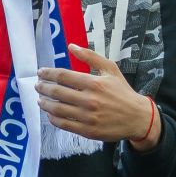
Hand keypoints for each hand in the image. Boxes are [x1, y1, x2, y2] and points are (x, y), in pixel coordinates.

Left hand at [36, 45, 154, 143]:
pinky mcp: (87, 130)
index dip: (48, 73)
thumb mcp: (111, 70)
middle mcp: (89, 100)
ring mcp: (87, 116)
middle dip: (42, 88)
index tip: (40, 73)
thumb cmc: (123, 92)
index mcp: (94, 83)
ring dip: (44, 103)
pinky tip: (50, 114)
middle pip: (56, 92)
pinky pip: (63, 124)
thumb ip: (91, 57)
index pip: (63, 76)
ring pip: (57, 109)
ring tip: (41, 100)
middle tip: (38, 86)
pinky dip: (53, 118)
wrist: (137, 117)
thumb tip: (71, 46)